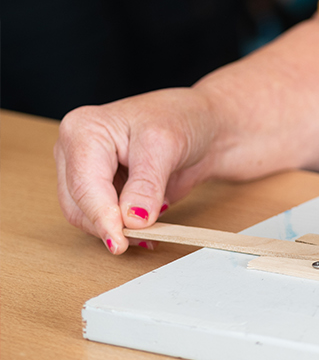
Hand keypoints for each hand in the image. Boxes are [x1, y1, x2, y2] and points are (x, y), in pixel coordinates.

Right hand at [54, 89, 219, 253]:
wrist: (202, 124)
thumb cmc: (182, 118)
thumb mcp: (166, 145)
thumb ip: (147, 184)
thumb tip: (132, 219)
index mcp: (83, 131)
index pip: (85, 185)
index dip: (102, 217)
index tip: (119, 241)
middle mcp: (75, 152)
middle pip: (79, 206)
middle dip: (111, 226)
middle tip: (146, 238)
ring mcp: (85, 173)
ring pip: (88, 218)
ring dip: (118, 230)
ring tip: (153, 232)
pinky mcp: (100, 191)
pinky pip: (103, 220)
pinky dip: (124, 229)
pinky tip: (148, 230)